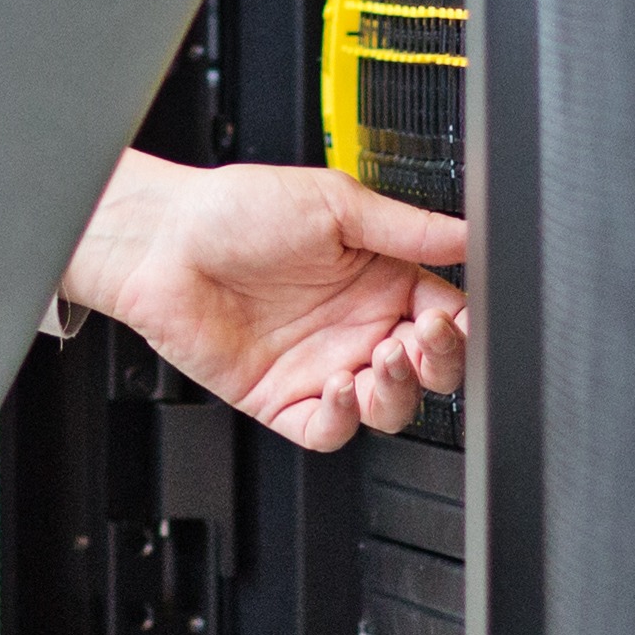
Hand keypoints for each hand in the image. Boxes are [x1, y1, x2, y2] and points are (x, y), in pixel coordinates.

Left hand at [64, 151, 470, 451]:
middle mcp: (356, 326)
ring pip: (388, 407)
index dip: (457, 326)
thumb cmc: (235, 210)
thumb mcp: (336, 204)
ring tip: (381, 359)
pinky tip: (337, 383)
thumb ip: (407, 227)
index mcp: (380, 279)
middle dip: (438, 363)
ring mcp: (322, 365)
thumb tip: (469, 233)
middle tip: (422, 339)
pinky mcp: (283, 399)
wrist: (164, 243)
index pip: (444, 316)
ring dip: (397, 392)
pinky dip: (344, 417)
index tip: (452, 319)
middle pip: (427, 371)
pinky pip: (330, 430)